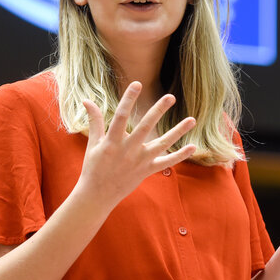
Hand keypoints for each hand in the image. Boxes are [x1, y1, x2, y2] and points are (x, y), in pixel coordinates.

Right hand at [76, 81, 196, 207]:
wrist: (97, 195)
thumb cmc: (94, 166)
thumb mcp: (93, 143)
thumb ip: (94, 121)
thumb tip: (87, 100)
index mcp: (112, 141)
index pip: (121, 116)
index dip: (128, 99)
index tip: (137, 84)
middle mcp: (127, 150)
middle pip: (145, 127)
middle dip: (158, 111)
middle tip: (171, 97)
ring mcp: (139, 161)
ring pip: (162, 144)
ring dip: (177, 132)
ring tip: (192, 119)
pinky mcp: (147, 171)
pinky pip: (166, 163)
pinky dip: (180, 155)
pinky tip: (192, 146)